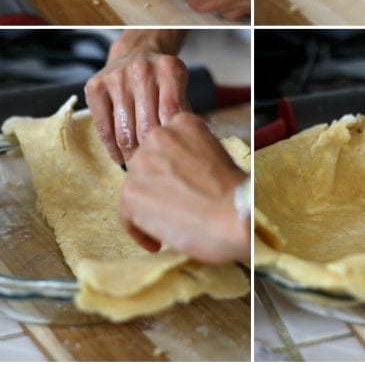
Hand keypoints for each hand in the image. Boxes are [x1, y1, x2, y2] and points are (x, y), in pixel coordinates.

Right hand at [84, 30, 186, 163]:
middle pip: (148, 124)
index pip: (172, 112)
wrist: (136, 53)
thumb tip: (185, 149)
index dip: (171, 139)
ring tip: (137, 164)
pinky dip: (111, 147)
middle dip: (151, 150)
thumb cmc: (161, 80)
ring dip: (130, 153)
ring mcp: (117, 78)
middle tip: (153, 165)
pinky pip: (103, 127)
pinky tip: (119, 157)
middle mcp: (143, 70)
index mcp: (170, 69)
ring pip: (125, 130)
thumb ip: (183, 113)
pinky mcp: (96, 87)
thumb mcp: (179, 87)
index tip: (171, 157)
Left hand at [119, 112, 249, 264]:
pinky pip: (126, 215)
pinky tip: (158, 241)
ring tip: (169, 226)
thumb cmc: (236, 192)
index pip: (164, 146)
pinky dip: (140, 232)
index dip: (170, 169)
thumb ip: (191, 156)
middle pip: (146, 165)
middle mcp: (158, 136)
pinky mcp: (131, 193)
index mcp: (183, 123)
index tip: (180, 185)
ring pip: (135, 189)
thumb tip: (177, 174)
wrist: (237, 214)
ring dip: (148, 209)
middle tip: (174, 208)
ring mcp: (142, 164)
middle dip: (157, 187)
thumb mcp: (216, 154)